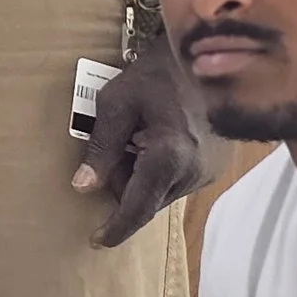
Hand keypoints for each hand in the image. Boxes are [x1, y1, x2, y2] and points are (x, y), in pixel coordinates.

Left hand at [74, 44, 219, 246]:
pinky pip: (176, 182)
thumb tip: (82, 186)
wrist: (205, 56)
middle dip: (124, 184)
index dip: (116, 228)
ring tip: (138, 135)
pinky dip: (159, 170)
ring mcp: (207, 171)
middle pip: (146, 201)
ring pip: (160, 193)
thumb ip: (101, 147)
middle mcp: (193, 171)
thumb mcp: (117, 102)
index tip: (96, 240)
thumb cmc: (155, 74)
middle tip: (119, 143)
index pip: (138, 208)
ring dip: (141, 176)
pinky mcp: (214, 167)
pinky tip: (156, 137)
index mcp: (168, 155)